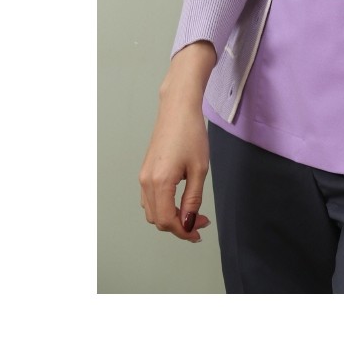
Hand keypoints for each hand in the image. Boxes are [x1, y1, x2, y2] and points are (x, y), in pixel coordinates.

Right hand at [139, 43, 214, 242]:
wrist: (178, 110)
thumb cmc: (191, 134)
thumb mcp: (199, 169)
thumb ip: (193, 199)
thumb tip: (190, 222)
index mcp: (160, 182)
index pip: (167, 220)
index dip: (183, 231)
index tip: (199, 232)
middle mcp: (146, 181)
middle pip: (158, 220)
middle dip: (178, 226)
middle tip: (200, 222)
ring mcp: (143, 177)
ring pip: (152, 211)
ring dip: (170, 217)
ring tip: (192, 212)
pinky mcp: (145, 172)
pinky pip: (150, 199)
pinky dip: (163, 207)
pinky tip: (179, 202)